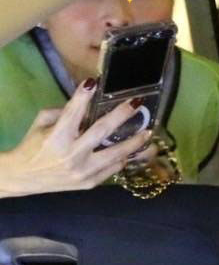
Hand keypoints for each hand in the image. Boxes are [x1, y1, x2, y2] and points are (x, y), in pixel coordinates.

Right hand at [0, 82, 156, 197]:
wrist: (24, 178)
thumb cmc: (33, 147)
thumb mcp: (41, 125)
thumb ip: (61, 113)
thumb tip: (86, 104)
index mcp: (56, 138)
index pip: (73, 113)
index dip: (83, 97)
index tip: (94, 82)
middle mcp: (72, 155)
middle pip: (102, 131)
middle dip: (121, 115)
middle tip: (137, 104)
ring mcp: (84, 171)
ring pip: (117, 154)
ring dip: (135, 142)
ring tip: (148, 132)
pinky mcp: (90, 183)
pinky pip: (114, 169)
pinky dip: (125, 158)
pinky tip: (136, 150)